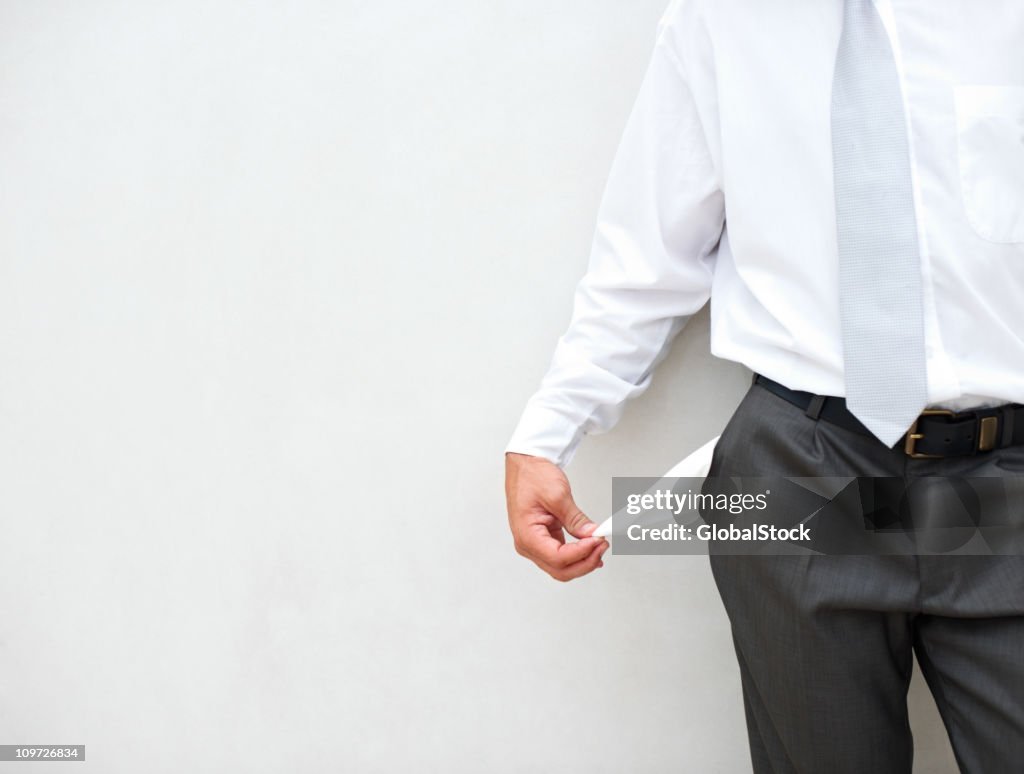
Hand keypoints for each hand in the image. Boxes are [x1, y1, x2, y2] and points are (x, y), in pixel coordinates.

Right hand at [505, 452, 608, 580]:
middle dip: (585, 562)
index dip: (581, 553)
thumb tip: (592, 534)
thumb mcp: (557, 495)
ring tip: (600, 545)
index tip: (598, 540)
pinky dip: (578, 555)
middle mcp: (528, 544)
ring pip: (562, 567)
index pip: (557, 558)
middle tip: (602, 545)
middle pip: (560, 569)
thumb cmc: (532, 475)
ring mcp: (535, 543)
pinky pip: (561, 556)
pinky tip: (591, 549)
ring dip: (583, 560)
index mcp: (526, 535)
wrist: (525, 463)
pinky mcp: (543, 538)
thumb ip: (576, 519)